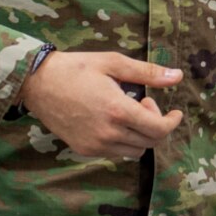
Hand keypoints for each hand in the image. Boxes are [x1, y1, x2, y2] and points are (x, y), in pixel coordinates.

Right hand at [21, 50, 183, 160]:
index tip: (175, 112)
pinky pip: (116, 153)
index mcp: (118, 111)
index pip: (159, 129)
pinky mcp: (84, 150)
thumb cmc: (76, 68)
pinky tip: (113, 121)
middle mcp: (108, 133)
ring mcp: (95, 145)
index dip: (172, 121)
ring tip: (127, 111)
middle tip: (143, 102)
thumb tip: (178, 76)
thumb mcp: (114, 63)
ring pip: (135, 150)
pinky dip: (124, 140)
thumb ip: (148, 73)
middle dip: (156, 123)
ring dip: (141, 134)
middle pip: (150, 142)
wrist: (37, 83)